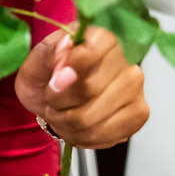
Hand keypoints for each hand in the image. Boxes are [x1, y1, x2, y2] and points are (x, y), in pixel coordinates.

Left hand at [14, 26, 147, 147]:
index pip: (91, 53)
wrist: (53, 101)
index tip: (54, 77)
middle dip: (59, 101)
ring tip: (61, 113)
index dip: (67, 72)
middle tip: (52, 99)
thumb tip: (66, 47)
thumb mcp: (36, 60)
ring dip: (65, 121)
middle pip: (89, 90)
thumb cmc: (47, 76)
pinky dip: (79, 136)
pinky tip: (76, 126)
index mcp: (103, 40)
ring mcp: (136, 90)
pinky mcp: (138, 116)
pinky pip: (101, 135)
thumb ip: (49, 54)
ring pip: (90, 118)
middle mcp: (127, 62)